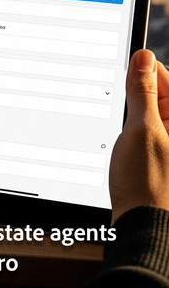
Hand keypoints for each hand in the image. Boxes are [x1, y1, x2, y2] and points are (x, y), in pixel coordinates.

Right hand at [109, 48, 168, 223]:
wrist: (142, 228)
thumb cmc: (147, 185)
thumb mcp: (141, 129)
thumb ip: (142, 91)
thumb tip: (143, 59)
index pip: (166, 78)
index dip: (143, 73)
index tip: (126, 72)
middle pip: (157, 95)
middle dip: (136, 98)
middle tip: (125, 114)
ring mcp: (168, 146)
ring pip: (146, 114)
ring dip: (131, 119)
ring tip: (125, 139)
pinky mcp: (158, 158)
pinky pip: (143, 133)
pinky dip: (130, 136)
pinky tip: (124, 150)